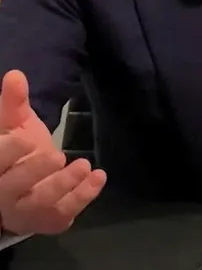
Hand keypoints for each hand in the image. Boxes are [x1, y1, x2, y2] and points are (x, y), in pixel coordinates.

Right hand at [0, 70, 106, 234]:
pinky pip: (64, 213)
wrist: (21, 189)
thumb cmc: (16, 152)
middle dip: (35, 172)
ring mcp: (25, 210)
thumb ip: (13, 103)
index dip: (7, 152)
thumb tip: (15, 74)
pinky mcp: (48, 220)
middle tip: (57, 156)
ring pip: (40, 204)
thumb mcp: (13, 126)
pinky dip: (83, 197)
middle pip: (13, 186)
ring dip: (63, 186)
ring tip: (83, 165)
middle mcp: (3, 194)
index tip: (23, 138)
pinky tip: (99, 177)